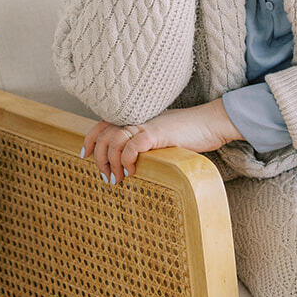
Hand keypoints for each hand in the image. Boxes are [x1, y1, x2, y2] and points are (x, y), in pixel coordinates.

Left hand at [82, 98, 242, 184]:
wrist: (212, 122)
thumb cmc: (189, 131)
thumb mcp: (160, 133)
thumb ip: (144, 140)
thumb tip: (131, 157)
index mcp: (136, 116)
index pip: (102, 124)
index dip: (90, 139)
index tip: (85, 155)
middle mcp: (137, 118)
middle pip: (104, 136)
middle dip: (99, 159)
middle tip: (107, 177)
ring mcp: (146, 124)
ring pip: (114, 142)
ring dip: (111, 163)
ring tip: (118, 179)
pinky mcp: (157, 133)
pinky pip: (133, 146)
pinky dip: (128, 160)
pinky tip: (133, 171)